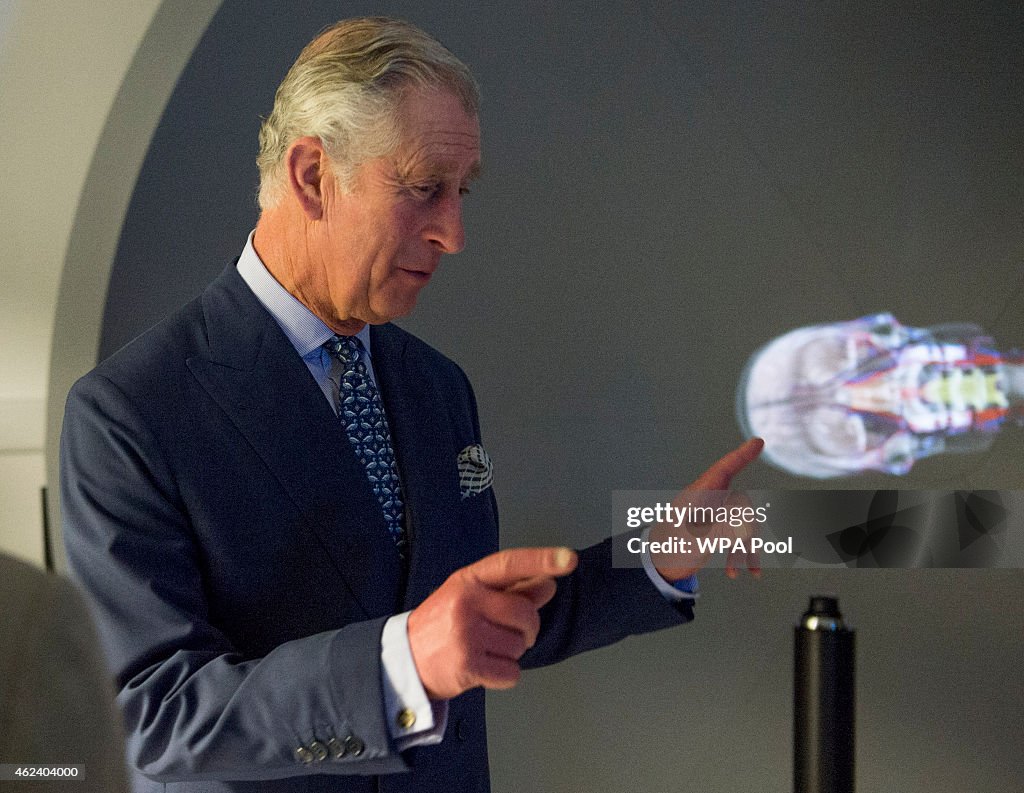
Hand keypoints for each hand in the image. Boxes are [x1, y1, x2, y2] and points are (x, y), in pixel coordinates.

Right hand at [407, 547, 577, 699]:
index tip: (568, 559)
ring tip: (485, 650)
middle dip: (526, 629)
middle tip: (505, 634)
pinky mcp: (468, 665)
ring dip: (511, 653)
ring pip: (521, 646)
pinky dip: (504, 676)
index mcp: (468, 580)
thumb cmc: (443, 625)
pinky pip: (511, 672)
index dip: (541, 560)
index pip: (510, 564)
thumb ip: (513, 590)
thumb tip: (548, 583)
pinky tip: (484, 668)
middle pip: (526, 614)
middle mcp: (466, 602)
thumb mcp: (471, 598)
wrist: (403, 661)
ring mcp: (466, 634)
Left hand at [651, 438, 763, 581]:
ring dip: (747, 550)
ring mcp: (710, 518)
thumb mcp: (695, 540)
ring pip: (741, 525)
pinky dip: (740, 555)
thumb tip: (745, 525)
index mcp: (698, 496)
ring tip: (752, 572)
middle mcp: (706, 503)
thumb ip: (721, 529)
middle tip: (746, 554)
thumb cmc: (668, 550)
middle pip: (740, 506)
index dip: (741, 455)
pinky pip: (735, 538)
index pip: (723, 470)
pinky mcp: (712, 532)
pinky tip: (740, 573)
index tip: (758, 442)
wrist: (656, 568)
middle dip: (748, 531)